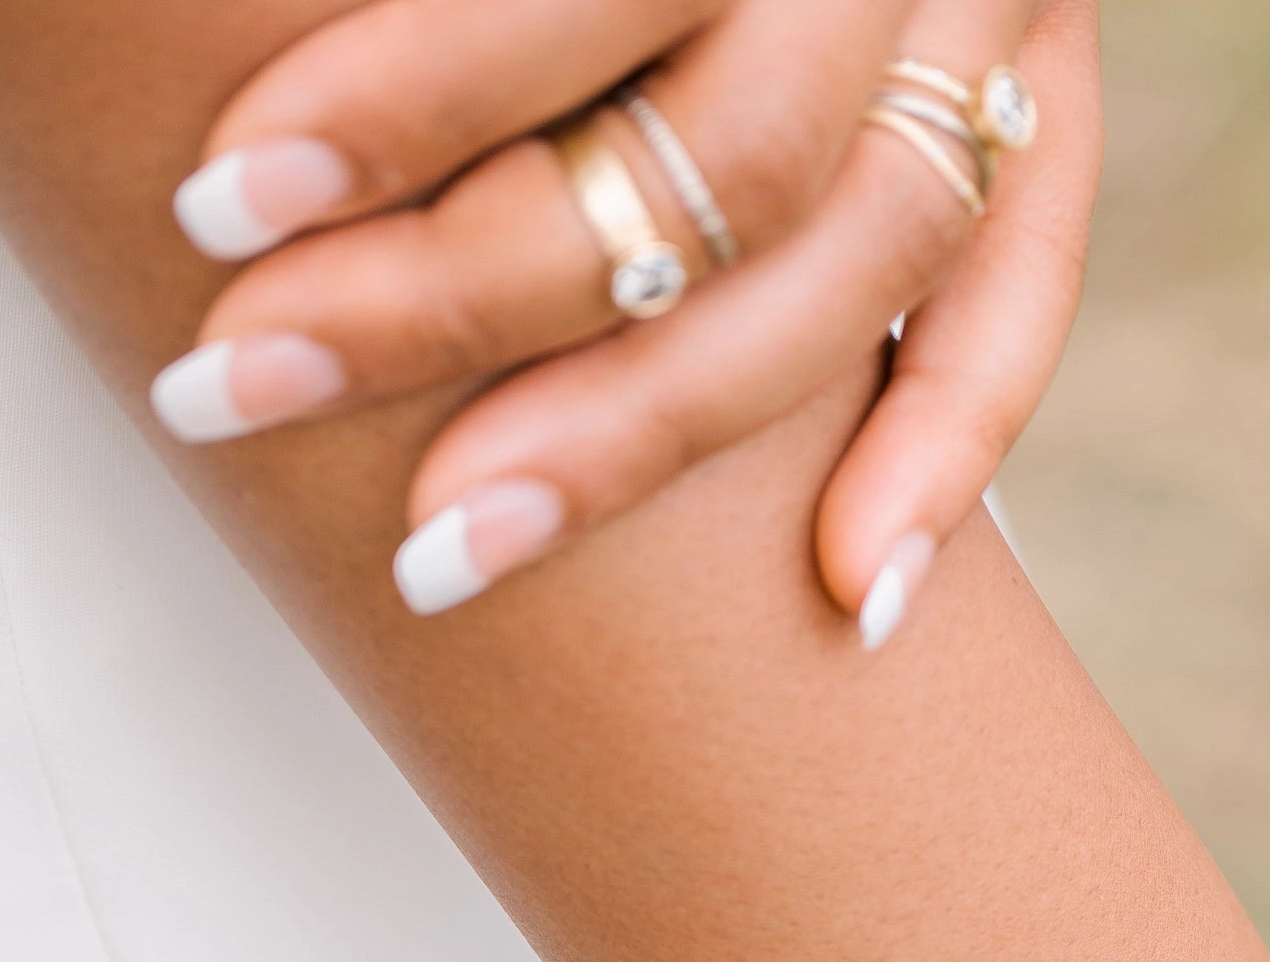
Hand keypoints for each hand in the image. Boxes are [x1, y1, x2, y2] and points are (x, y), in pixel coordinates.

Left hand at [150, 0, 1099, 625]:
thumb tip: (267, 156)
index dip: (405, 108)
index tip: (219, 206)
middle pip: (722, 164)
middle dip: (464, 305)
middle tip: (244, 385)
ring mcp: (989, 5)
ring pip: (859, 258)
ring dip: (641, 435)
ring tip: (445, 549)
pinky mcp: (1050, 84)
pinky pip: (1020, 291)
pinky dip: (943, 451)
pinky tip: (849, 594)